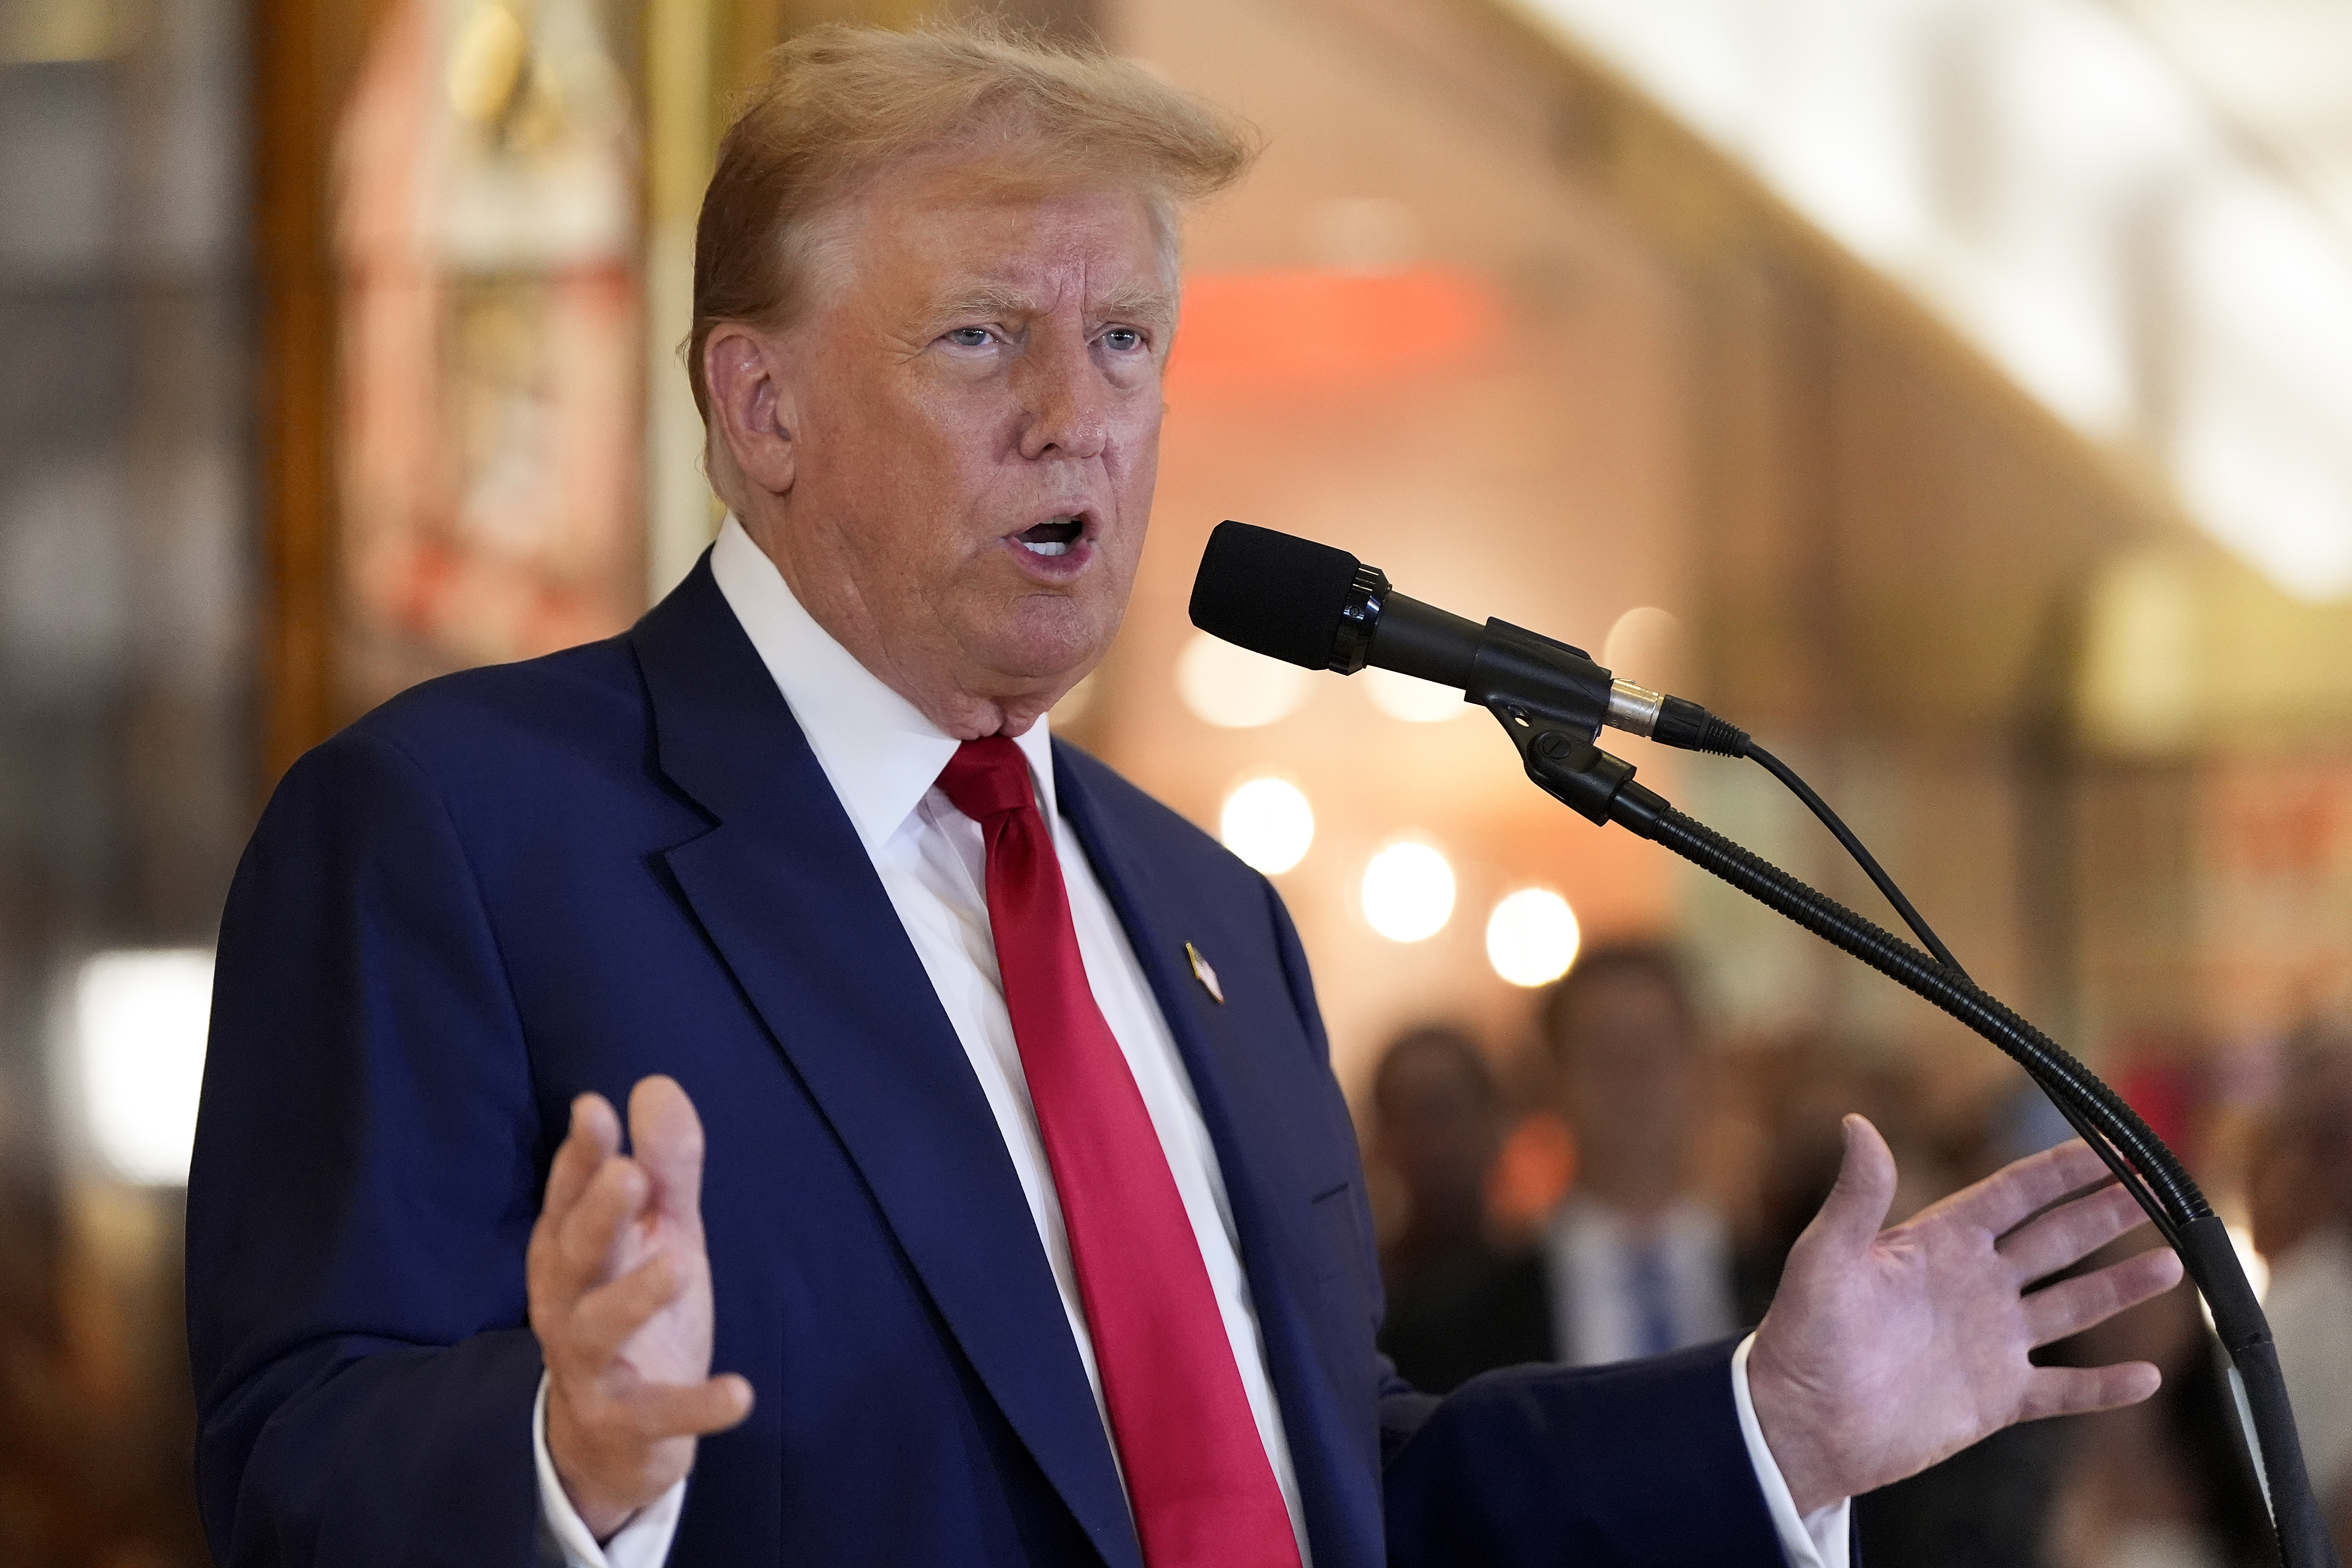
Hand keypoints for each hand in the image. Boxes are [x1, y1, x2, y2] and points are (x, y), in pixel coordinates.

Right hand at [528, 1077, 753, 1539]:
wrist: (611, 1439)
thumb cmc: (637, 1312)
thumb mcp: (660, 1233)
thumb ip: (665, 1167)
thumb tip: (656, 1085)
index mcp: (572, 1250)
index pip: (570, 1196)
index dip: (581, 1155)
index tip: (594, 1108)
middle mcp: (568, 1302)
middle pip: (576, 1254)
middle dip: (598, 1215)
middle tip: (628, 1174)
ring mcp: (591, 1365)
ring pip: (599, 1329)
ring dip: (635, 1297)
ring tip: (678, 1264)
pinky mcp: (625, 1421)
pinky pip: (657, 1414)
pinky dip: (697, 1406)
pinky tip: (741, 1393)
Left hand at [1747, 1115, 2183, 1514]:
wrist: (1801, 1423)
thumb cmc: (1802, 1335)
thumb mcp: (1826, 1256)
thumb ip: (1856, 1195)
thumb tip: (1857, 1123)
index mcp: (1938, 1244)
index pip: (2014, 1193)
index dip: (2062, 1168)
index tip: (2112, 1141)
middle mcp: (1973, 1286)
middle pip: (2055, 1239)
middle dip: (2106, 1212)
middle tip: (2159, 1188)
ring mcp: (1989, 1342)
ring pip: (2072, 1305)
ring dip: (2120, 1286)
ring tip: (2173, 1263)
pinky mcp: (1996, 1398)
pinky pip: (2063, 1388)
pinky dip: (2103, 1387)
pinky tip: (2146, 1377)